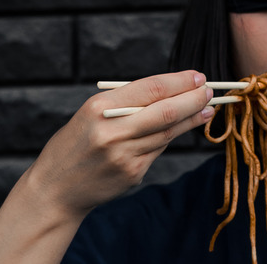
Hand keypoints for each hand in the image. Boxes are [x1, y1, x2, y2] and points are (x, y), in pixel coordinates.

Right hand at [24, 70, 213, 216]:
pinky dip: (170, 138)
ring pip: (168, 133)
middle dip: (194, 99)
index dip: (180, 82)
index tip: (198, 77)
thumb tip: (173, 90)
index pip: (152, 89)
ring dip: (191, 119)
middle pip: (167, 111)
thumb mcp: (91, 113)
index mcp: (99, 107)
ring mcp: (124, 155)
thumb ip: (127, 102)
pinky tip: (179, 129)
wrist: (55, 189)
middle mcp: (113, 131)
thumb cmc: (76, 142)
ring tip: (207, 109)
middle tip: (210, 91)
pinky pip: (158, 150)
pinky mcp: (132, 174)